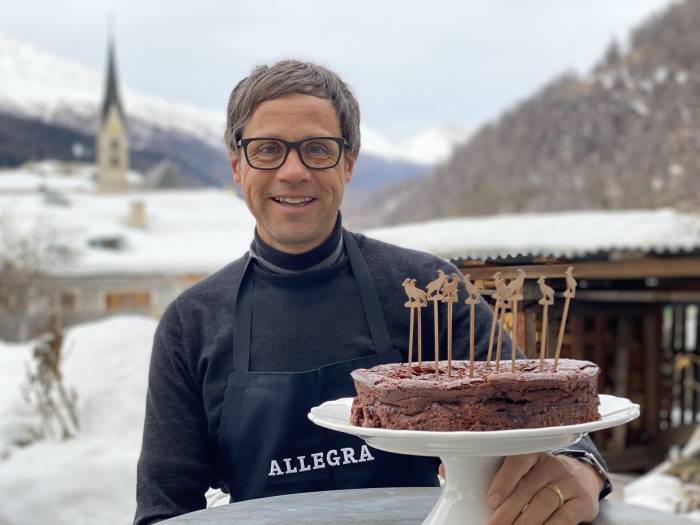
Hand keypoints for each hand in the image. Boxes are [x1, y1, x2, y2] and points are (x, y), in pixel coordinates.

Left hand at [485, 453, 602, 524]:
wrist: (583, 477)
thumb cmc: (545, 478)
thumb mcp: (529, 472)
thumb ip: (513, 483)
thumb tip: (491, 505)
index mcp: (534, 455)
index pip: (517, 462)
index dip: (504, 482)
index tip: (491, 502)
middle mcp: (553, 466)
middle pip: (528, 488)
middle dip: (509, 511)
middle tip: (495, 524)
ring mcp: (570, 483)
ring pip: (544, 502)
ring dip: (525, 521)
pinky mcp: (584, 502)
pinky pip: (565, 517)